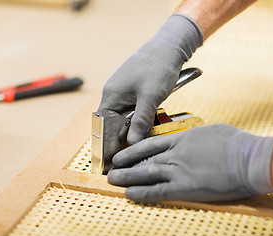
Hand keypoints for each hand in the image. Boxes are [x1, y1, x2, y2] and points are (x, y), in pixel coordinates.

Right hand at [98, 14, 202, 144]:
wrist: (169, 47)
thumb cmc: (158, 68)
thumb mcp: (151, 98)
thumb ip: (140, 122)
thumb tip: (133, 145)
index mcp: (111, 95)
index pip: (103, 125)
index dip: (111, 139)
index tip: (123, 151)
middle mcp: (113, 94)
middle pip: (115, 122)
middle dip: (128, 131)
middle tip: (143, 136)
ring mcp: (123, 91)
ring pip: (126, 116)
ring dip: (137, 121)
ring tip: (150, 121)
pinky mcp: (133, 89)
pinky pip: (134, 107)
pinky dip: (143, 113)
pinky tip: (153, 111)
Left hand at [108, 124, 272, 202]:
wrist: (249, 159)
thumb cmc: (235, 143)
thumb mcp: (211, 132)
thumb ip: (195, 137)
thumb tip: (190, 140)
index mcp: (181, 139)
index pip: (150, 144)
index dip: (133, 149)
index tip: (123, 153)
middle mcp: (175, 154)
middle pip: (142, 159)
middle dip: (124, 164)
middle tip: (111, 168)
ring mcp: (178, 171)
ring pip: (144, 173)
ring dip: (127, 177)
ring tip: (113, 180)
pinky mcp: (185, 188)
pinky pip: (157, 191)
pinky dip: (141, 193)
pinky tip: (130, 194)